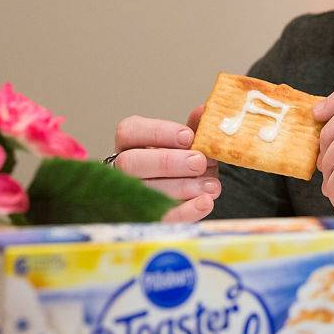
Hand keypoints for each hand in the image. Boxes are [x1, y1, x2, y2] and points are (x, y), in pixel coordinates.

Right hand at [112, 107, 219, 222]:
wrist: (189, 194)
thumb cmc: (183, 163)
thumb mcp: (187, 144)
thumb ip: (194, 127)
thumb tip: (204, 111)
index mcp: (129, 144)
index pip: (129, 132)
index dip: (158, 132)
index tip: (188, 137)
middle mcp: (122, 170)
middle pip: (130, 163)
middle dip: (167, 162)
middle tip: (199, 162)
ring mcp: (130, 198)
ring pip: (144, 192)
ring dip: (181, 188)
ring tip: (211, 185)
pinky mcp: (146, 222)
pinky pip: (160, 219)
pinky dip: (185, 211)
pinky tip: (205, 202)